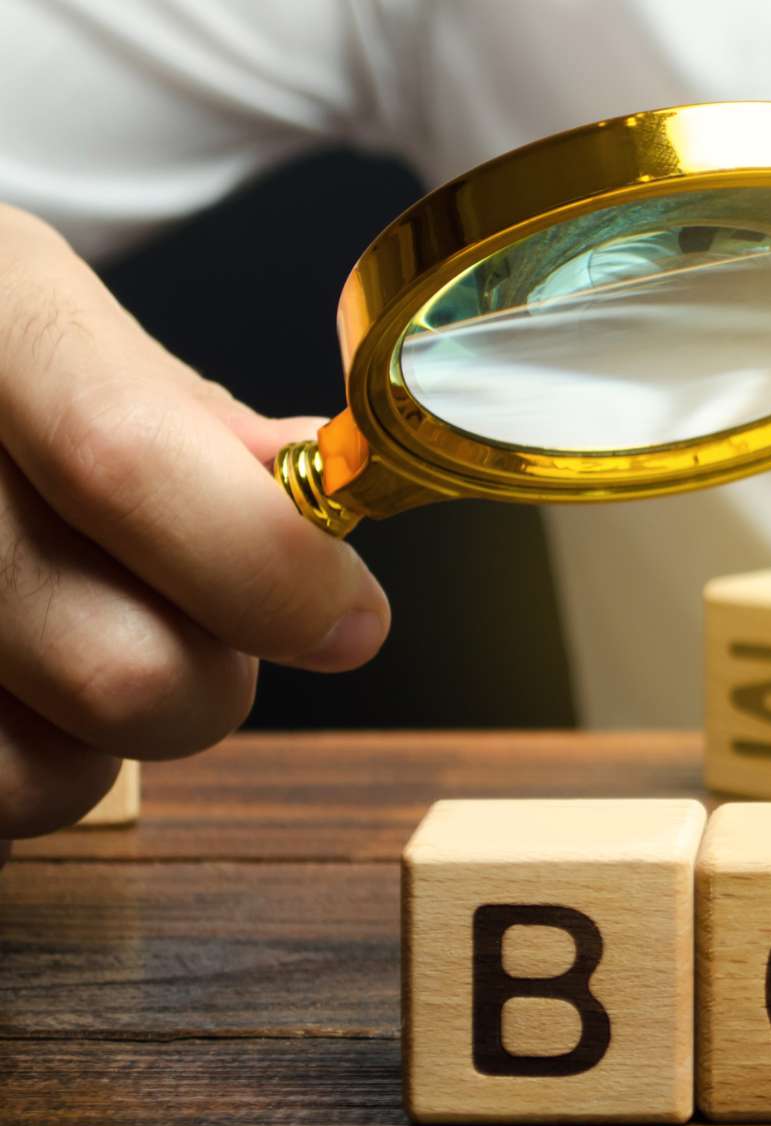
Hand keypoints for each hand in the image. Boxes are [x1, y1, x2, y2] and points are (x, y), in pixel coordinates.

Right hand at [0, 204, 389, 839]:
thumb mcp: (35, 319)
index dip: (269, 566)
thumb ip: (177, 410)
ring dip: (103, 746)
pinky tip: (6, 685)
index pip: (126, 459)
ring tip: (69, 643)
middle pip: (121, 666)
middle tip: (197, 625)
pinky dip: (21, 772)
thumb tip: (322, 485)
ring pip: (46, 776)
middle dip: (210, 681)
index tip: (350, 622)